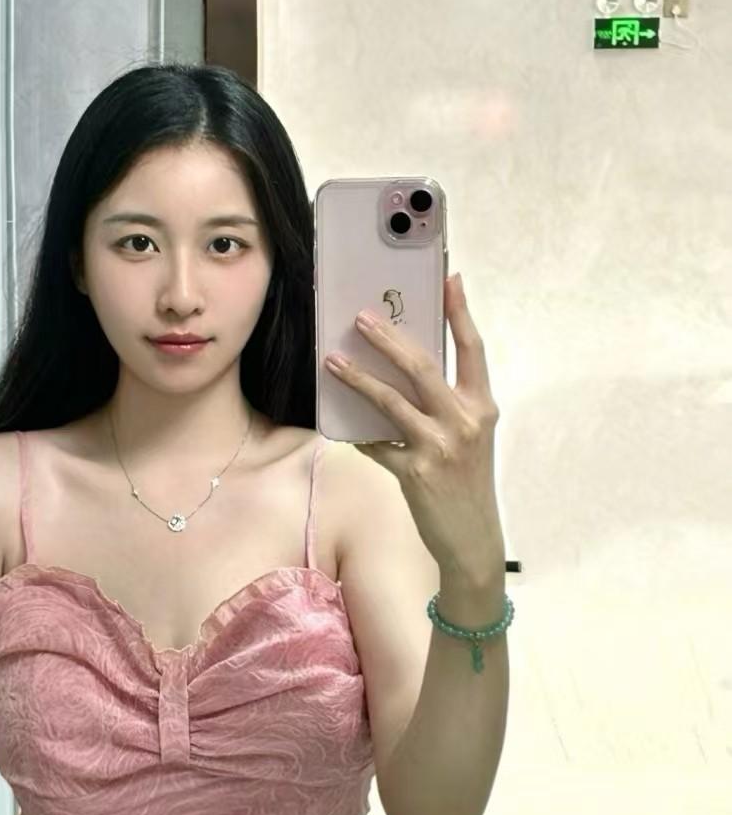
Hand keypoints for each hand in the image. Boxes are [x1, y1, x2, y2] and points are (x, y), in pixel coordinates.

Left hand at [324, 271, 504, 586]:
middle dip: (388, 338)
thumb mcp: (469, 436)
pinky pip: (375, 442)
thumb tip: (403, 366)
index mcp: (482, 405)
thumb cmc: (466, 480)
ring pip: (390, 400)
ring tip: (332, 360)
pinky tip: (339, 423)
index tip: (449, 276)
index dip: (460, 311)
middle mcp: (464, 420)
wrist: (472, 538)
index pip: (472, 348)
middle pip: (422, 365)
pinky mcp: (413, 470)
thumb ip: (445, 403)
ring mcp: (439, 446)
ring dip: (357, 377)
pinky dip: (357, 432)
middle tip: (361, 317)